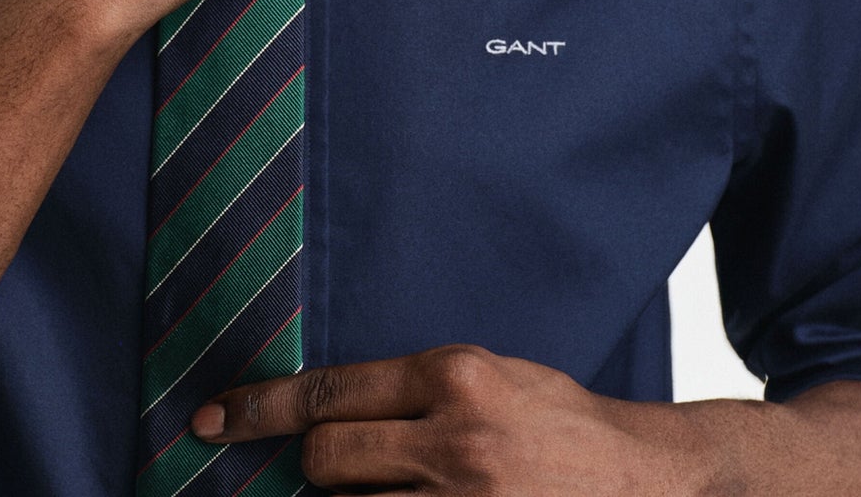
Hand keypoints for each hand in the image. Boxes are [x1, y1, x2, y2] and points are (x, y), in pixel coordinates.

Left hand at [187, 345, 668, 494]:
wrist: (648, 480)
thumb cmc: (561, 421)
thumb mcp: (492, 375)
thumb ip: (414, 393)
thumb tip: (327, 413)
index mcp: (456, 376)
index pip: (329, 391)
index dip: (260, 409)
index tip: (211, 419)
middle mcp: (457, 440)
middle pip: (329, 459)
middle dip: (313, 468)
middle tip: (323, 470)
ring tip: (393, 488)